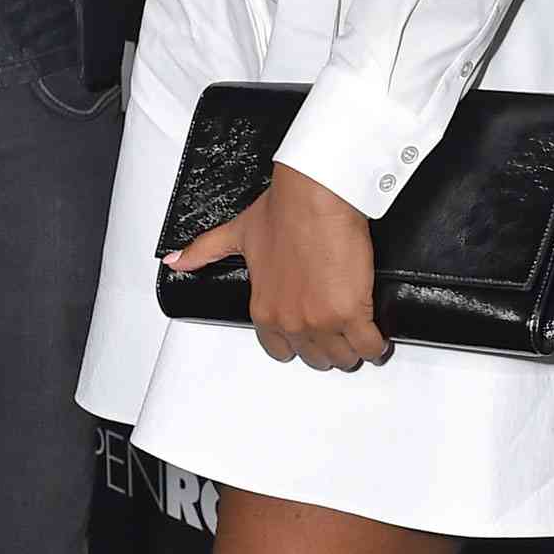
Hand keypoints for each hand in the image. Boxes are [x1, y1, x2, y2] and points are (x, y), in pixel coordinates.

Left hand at [166, 161, 388, 371]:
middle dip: (328, 347)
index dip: (296, 342)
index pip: (278, 349)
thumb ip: (206, 251)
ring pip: (343, 357)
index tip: (308, 329)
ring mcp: (320, 320)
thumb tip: (176, 260)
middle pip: (315, 357)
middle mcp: (289, 320)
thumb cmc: (284, 210)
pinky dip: (376, 343)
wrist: (315, 195)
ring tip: (360, 332)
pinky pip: (369, 346)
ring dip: (353, 349)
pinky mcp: (352, 313)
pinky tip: (377, 335)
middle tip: (338, 328)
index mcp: (263, 308)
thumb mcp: (237, 233)